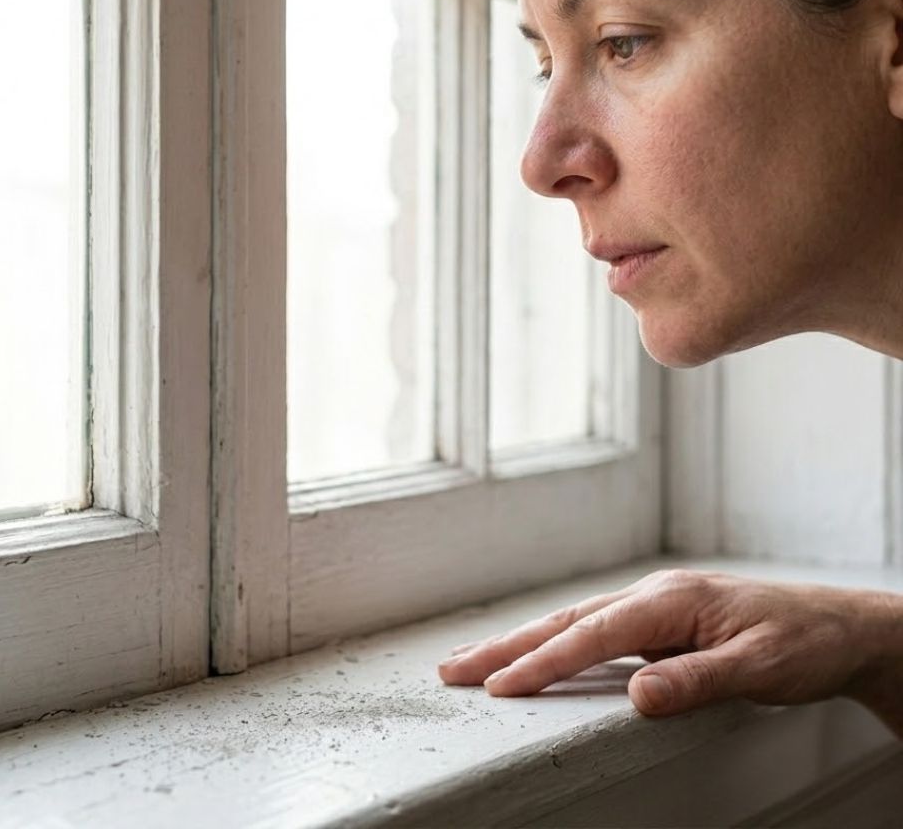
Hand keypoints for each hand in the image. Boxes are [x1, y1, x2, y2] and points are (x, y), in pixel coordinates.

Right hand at [437, 570, 902, 724]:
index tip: (500, 686)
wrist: (841, 627)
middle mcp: (652, 597)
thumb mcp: (758, 667)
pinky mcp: (658, 621)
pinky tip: (538, 656)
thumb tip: (634, 696)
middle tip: (452, 667)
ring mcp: (653, 607)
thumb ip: (694, 681)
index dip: (542, 663)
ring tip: (475, 661)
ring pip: (572, 624)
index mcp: (669, 601)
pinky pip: (593, 632)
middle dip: (505, 647)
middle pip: (565, 623)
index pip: (591, 637)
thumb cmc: (804, 642)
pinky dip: (555, 644)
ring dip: (521, 643)